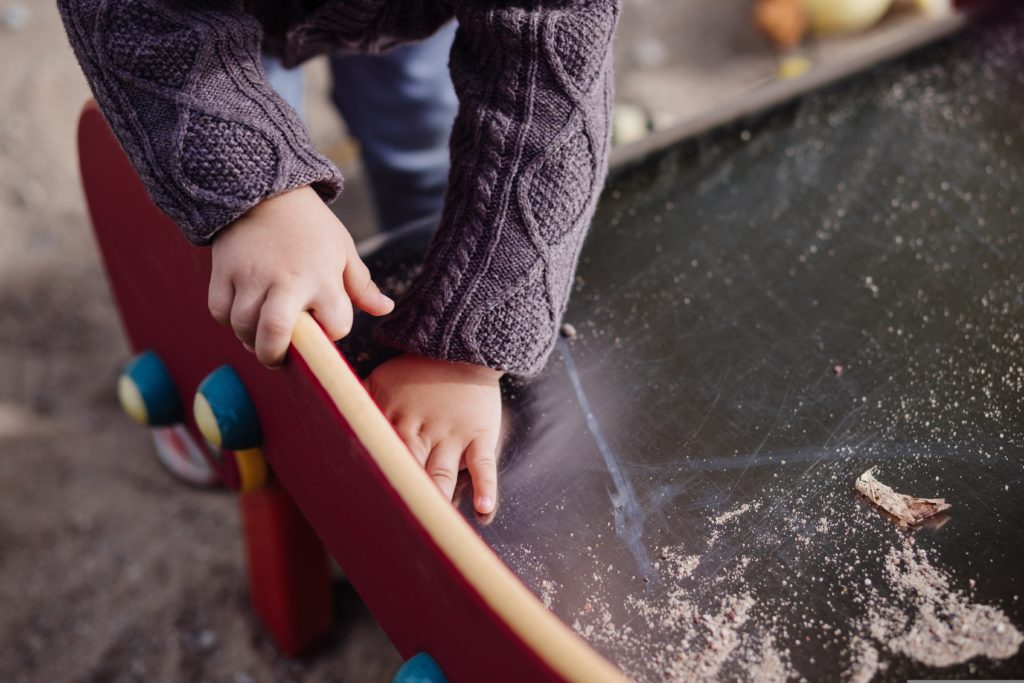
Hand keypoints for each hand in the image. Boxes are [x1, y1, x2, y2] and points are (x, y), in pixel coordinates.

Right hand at [209, 186, 393, 365]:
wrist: (264, 188)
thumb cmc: (310, 225)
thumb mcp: (343, 249)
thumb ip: (361, 285)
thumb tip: (385, 309)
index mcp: (322, 278)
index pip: (335, 326)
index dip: (333, 331)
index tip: (327, 324)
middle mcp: (286, 281)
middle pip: (275, 335)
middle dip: (275, 356)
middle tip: (279, 358)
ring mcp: (251, 276)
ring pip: (243, 327)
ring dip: (252, 340)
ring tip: (261, 336)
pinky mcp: (224, 271)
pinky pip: (220, 311)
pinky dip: (229, 320)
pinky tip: (243, 313)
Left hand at [365, 354, 502, 514]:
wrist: (462, 349)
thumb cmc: (417, 373)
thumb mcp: (380, 381)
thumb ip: (358, 404)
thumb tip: (329, 425)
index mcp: (393, 419)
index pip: (377, 456)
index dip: (370, 481)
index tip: (361, 507)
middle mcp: (421, 430)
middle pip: (408, 469)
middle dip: (402, 497)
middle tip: (394, 527)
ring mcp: (452, 434)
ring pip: (442, 473)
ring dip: (437, 497)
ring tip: (434, 522)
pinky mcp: (479, 435)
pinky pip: (483, 463)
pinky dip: (485, 486)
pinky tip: (483, 507)